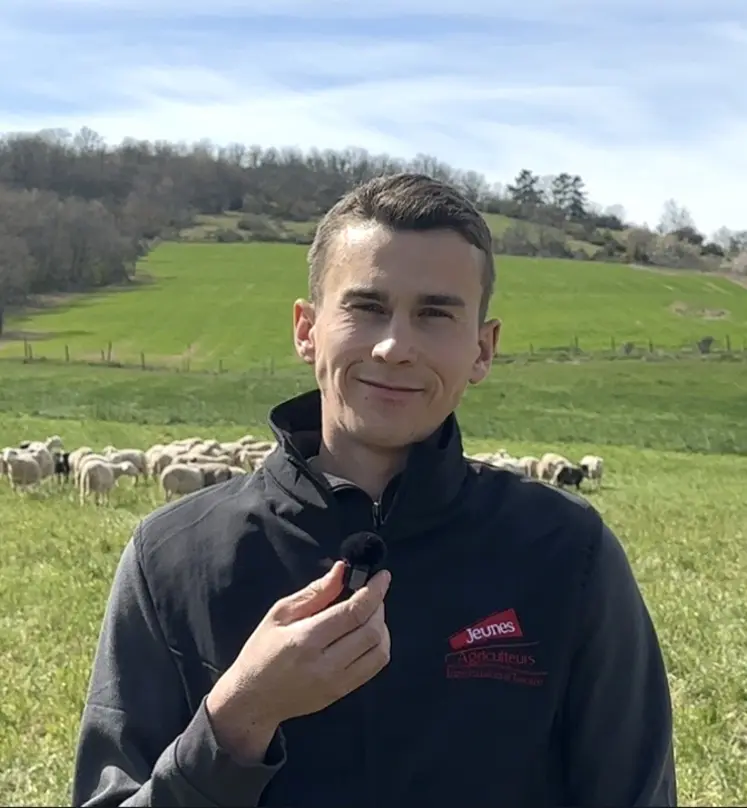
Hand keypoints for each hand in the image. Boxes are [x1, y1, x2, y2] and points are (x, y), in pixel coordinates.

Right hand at [206, 561, 391, 762]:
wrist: (253, 699)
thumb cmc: (262, 651)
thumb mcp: (280, 614)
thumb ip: (315, 592)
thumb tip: (341, 571)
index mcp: (306, 640)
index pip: (354, 612)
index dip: (374, 591)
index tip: (383, 577)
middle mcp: (326, 664)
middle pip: (372, 631)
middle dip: (378, 606)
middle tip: (371, 593)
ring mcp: (337, 682)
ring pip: (379, 651)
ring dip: (381, 626)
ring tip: (368, 613)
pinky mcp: (342, 692)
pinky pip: (374, 666)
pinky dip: (378, 645)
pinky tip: (365, 634)